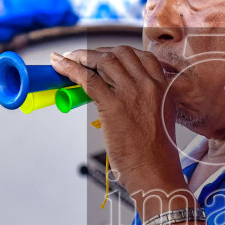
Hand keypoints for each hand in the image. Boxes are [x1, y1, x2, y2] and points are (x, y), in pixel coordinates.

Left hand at [50, 46, 186, 197]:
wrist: (155, 172)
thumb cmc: (155, 153)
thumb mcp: (161, 117)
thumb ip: (148, 100)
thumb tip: (122, 94)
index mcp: (164, 86)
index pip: (140, 55)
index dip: (119, 53)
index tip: (105, 56)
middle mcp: (149, 84)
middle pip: (120, 53)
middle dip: (99, 52)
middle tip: (83, 58)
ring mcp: (131, 92)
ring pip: (103, 60)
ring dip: (82, 56)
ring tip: (68, 59)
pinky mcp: (113, 104)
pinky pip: (87, 78)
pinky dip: (70, 68)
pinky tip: (60, 64)